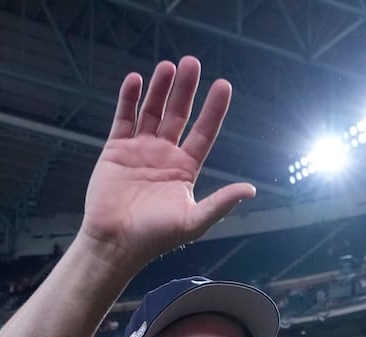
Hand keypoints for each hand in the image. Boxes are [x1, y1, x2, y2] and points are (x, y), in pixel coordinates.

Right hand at [80, 57, 255, 268]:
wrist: (115, 244)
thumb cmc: (154, 238)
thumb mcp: (193, 221)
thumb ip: (221, 203)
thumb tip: (250, 190)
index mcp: (185, 169)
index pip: (204, 132)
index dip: (213, 109)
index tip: (223, 86)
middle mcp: (164, 156)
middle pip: (178, 114)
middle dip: (185, 89)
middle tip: (191, 63)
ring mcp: (139, 150)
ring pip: (152, 111)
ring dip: (159, 88)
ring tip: (167, 66)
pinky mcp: (115, 150)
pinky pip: (124, 118)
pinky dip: (129, 99)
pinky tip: (136, 81)